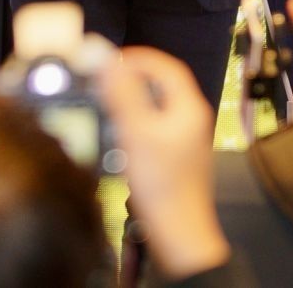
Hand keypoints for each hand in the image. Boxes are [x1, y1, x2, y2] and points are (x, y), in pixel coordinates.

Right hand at [101, 45, 229, 276]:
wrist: (177, 234)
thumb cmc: (161, 185)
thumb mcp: (136, 133)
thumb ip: (122, 94)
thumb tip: (107, 61)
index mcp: (188, 108)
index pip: (166, 66)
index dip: (138, 57)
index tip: (109, 60)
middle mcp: (190, 120)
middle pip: (160, 85)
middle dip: (129, 79)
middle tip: (101, 81)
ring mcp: (183, 139)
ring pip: (154, 107)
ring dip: (128, 101)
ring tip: (103, 105)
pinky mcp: (173, 157)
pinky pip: (151, 127)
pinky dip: (132, 123)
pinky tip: (114, 136)